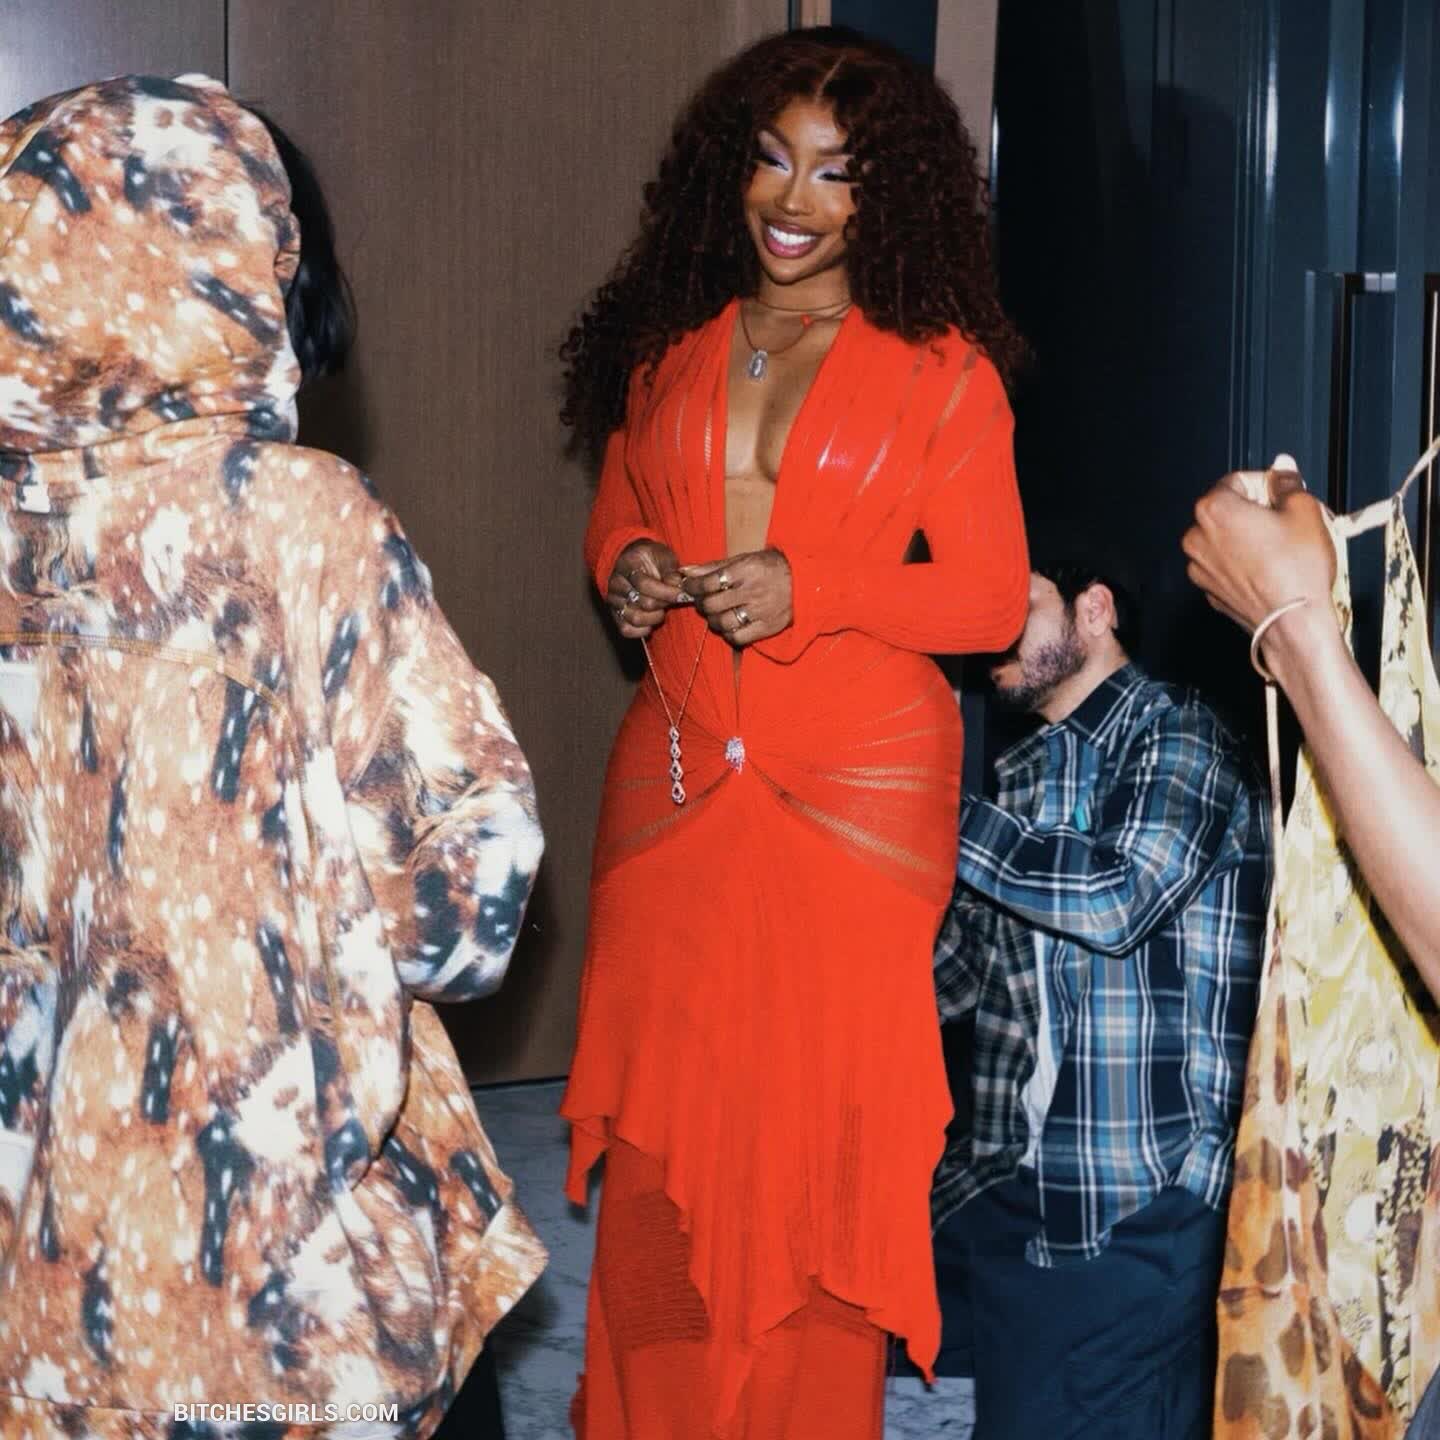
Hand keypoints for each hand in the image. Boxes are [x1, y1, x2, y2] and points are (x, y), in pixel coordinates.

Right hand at [606, 539, 683, 639]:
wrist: (636, 564)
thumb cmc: (653, 560)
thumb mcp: (665, 558)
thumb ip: (671, 571)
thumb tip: (677, 584)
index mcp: (628, 564)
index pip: (644, 584)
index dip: (666, 593)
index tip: (681, 594)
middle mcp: (616, 582)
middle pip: (643, 603)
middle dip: (663, 604)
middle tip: (670, 600)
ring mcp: (613, 600)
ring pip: (635, 619)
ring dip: (654, 618)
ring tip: (661, 609)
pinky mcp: (614, 615)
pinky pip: (627, 630)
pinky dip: (643, 630)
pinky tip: (651, 620)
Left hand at [679, 548, 793, 646]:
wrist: (804, 581)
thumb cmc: (769, 567)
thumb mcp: (743, 560)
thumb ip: (713, 567)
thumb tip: (685, 571)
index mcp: (746, 570)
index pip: (709, 582)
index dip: (693, 586)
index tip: (689, 587)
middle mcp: (753, 591)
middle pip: (712, 604)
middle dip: (700, 604)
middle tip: (702, 601)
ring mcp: (760, 611)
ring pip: (722, 623)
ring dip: (712, 620)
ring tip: (715, 614)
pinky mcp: (767, 627)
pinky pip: (737, 637)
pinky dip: (728, 634)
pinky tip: (729, 626)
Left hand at [1182, 460, 1336, 643]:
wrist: (1293, 622)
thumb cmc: (1297, 569)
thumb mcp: (1304, 510)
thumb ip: (1287, 483)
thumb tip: (1282, 468)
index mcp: (1214, 509)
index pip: (1237, 480)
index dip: (1264, 483)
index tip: (1282, 492)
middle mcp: (1197, 537)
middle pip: (1226, 510)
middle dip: (1255, 510)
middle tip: (1285, 521)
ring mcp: (1200, 567)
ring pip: (1224, 539)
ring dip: (1247, 537)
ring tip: (1279, 547)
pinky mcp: (1209, 590)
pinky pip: (1225, 565)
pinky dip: (1242, 562)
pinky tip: (1269, 569)